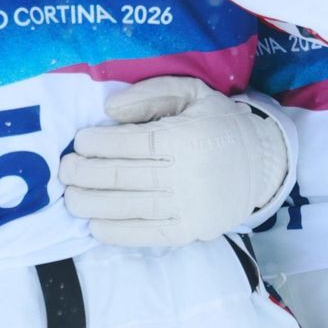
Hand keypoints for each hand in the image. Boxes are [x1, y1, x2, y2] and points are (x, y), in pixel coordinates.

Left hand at [61, 76, 290, 246]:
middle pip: (123, 176)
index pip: (130, 143)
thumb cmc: (219, 123)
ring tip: (71, 198)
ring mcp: (189, 206)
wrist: (263, 163)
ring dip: (93, 204)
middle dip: (85, 174)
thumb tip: (109, 110)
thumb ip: (150, 94)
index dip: (97, 143)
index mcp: (184, 137)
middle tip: (65, 170)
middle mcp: (186, 174)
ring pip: (130, 207)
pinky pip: (149, 234)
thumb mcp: (191, 93)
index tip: (79, 142)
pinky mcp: (192, 230)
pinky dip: (119, 233)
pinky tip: (95, 227)